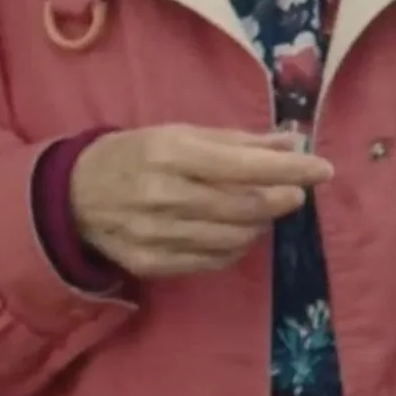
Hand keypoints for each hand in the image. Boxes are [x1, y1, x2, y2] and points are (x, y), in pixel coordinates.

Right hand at [67, 124, 333, 278]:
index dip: (290, 168)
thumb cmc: (137, 154)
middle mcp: (163, 195)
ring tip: (263, 209)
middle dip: (281, 198)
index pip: (244, 165)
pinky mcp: (150, 263)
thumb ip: (238, 141)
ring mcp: (155, 234)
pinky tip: (237, 232)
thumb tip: (291, 142)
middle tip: (295, 192)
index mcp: (171, 152)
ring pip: (233, 237)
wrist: (73, 196)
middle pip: (244, 206)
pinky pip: (211, 261)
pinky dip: (235, 247)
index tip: (323, 169)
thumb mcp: (182, 133)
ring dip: (260, 224)